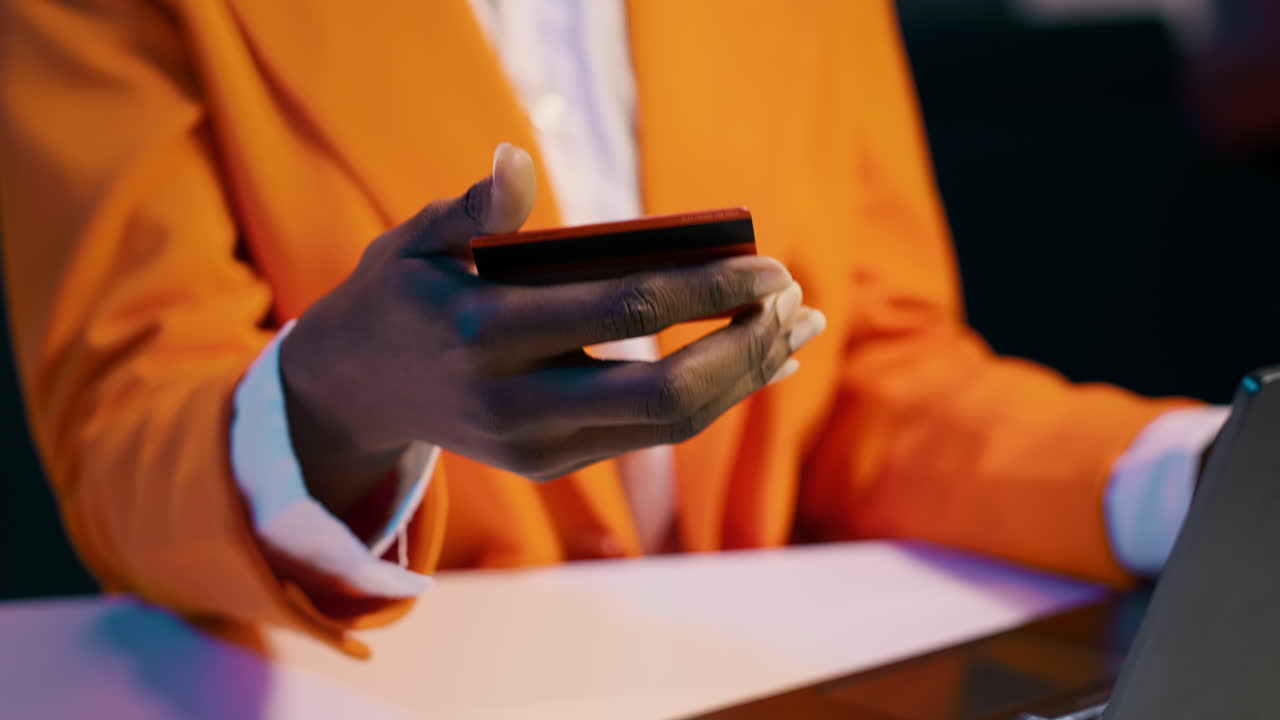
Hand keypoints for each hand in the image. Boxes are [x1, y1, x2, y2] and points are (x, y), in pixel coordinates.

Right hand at [281, 144, 825, 514]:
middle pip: (665, 395)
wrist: (356, 393)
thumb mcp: (415, 242)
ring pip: (668, 425)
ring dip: (743, 378)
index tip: (772, 267)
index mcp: (485, 335)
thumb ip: (472, 210)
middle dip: (744, 350)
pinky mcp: (551, 465)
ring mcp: (536, 447)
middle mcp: (515, 405)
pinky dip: (711, 398)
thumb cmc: (397, 297)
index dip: (710, 290)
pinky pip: (650, 435)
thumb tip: (516, 159)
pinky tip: (751, 362)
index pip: (625, 310)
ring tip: (796, 332)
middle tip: (795, 304)